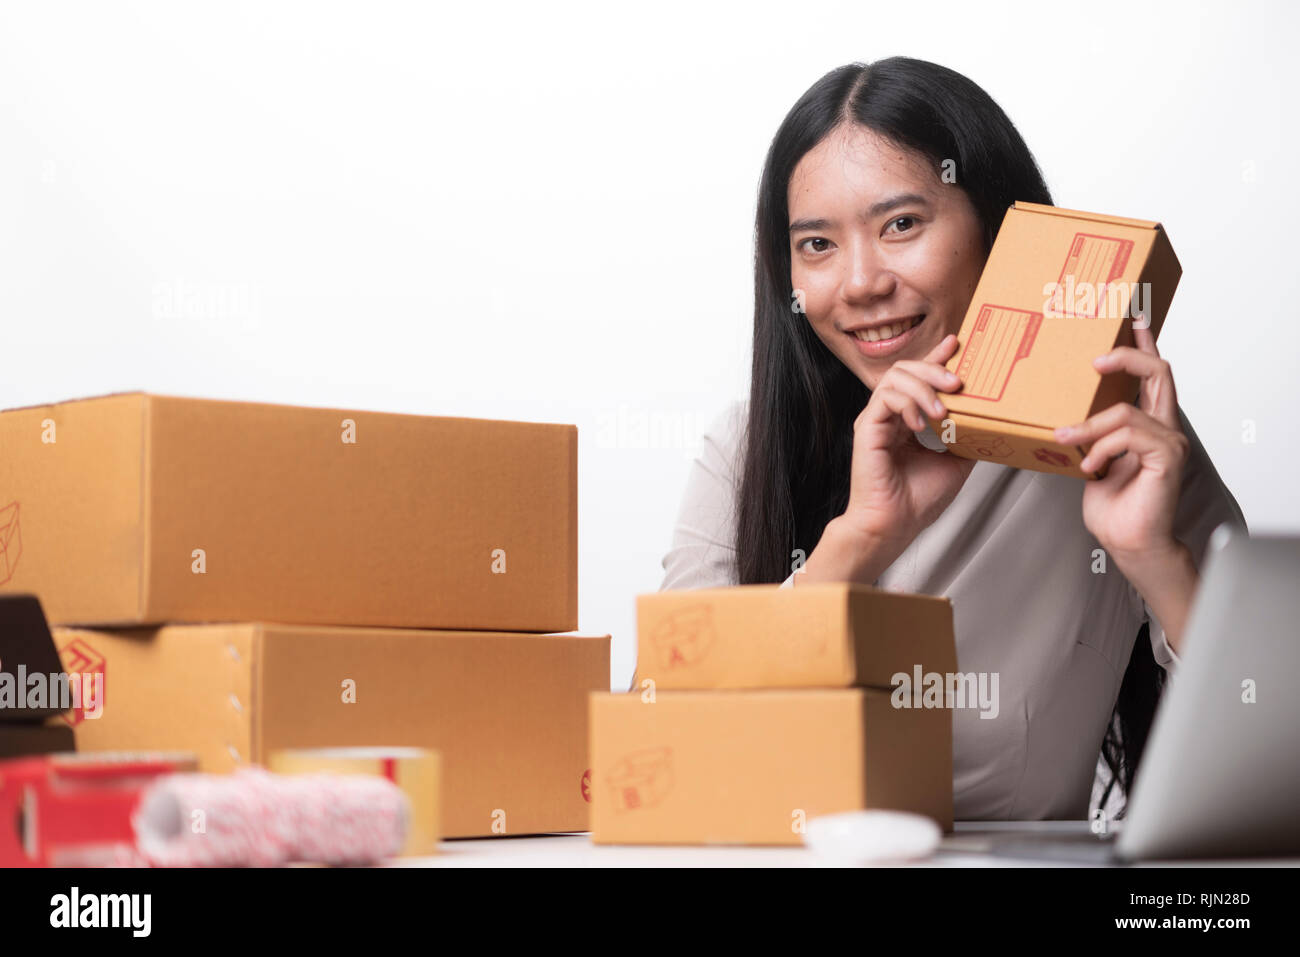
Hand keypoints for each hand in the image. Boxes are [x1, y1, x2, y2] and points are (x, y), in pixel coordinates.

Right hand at [840, 333, 975, 548]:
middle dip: (934, 369)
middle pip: (906, 370)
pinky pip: (885, 398)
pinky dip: (907, 403)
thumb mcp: (956, 464)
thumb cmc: (915, 502)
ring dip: (923, 387)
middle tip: (957, 381)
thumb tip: (990, 425)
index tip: (955, 345)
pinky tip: (921, 422)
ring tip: (942, 409)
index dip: (936, 359)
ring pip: (895, 378)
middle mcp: (888, 416)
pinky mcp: (867, 428)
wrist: (894, 525)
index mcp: (906, 421)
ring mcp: (875, 420)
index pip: (918, 379)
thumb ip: (965, 439)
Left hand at [1054, 325, 1188, 560]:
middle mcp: (1164, 427)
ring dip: (1090, 425)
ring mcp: (1168, 441)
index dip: (1144, 344)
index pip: (1152, 375)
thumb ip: (1086, 436)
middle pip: (1158, 372)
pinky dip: (1102, 448)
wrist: (1129, 541)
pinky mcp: (1167, 457)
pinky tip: (1091, 467)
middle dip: (1127, 355)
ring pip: (1128, 410)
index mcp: (1147, 424)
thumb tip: (1059, 418)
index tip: (1132, 319)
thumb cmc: (1113, 507)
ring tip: (1067, 439)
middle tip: (1095, 358)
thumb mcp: (1089, 460)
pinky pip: (1129, 434)